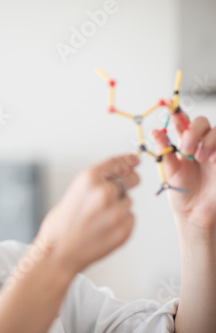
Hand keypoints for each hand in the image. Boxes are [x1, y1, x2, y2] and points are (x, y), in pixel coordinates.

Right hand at [35, 154, 139, 272]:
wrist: (58, 254)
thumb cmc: (60, 225)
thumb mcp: (75, 192)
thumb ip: (98, 181)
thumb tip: (123, 170)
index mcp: (89, 179)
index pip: (118, 162)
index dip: (129, 160)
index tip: (135, 161)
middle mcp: (104, 192)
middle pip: (132, 179)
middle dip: (129, 182)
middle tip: (116, 193)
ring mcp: (116, 212)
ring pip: (128, 201)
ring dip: (119, 207)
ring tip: (99, 219)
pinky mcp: (123, 230)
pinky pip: (130, 219)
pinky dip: (121, 223)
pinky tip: (103, 229)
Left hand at [151, 111, 215, 230]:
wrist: (195, 212)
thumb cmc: (182, 191)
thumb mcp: (170, 170)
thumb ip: (164, 150)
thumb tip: (154, 132)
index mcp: (184, 144)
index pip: (182, 123)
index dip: (177, 113)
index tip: (170, 109)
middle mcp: (201, 144)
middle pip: (201, 122)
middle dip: (193, 131)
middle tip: (186, 149)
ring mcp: (215, 151)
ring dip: (207, 140)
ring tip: (199, 158)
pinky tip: (212, 160)